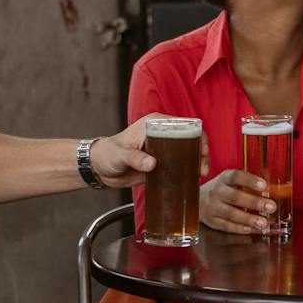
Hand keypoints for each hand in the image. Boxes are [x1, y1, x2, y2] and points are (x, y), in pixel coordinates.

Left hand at [91, 115, 209, 187]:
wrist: (100, 169)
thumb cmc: (107, 154)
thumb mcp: (120, 155)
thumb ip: (135, 158)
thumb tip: (152, 164)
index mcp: (154, 124)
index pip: (183, 124)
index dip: (196, 135)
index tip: (201, 149)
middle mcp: (162, 134)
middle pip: (190, 137)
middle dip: (200, 150)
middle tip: (202, 166)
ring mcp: (163, 149)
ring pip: (187, 152)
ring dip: (197, 161)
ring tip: (200, 174)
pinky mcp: (162, 163)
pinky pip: (179, 165)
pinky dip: (187, 170)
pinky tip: (192, 179)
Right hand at [200, 169, 274, 233]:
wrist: (197, 200)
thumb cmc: (222, 190)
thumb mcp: (232, 182)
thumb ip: (250, 184)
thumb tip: (275, 189)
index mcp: (224, 178)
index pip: (236, 176)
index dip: (250, 180)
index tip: (264, 185)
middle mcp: (217, 191)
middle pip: (235, 197)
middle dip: (254, 202)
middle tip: (270, 207)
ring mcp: (212, 207)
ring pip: (230, 214)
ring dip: (248, 219)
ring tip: (263, 223)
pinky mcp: (211, 221)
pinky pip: (226, 226)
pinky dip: (240, 229)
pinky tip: (251, 229)